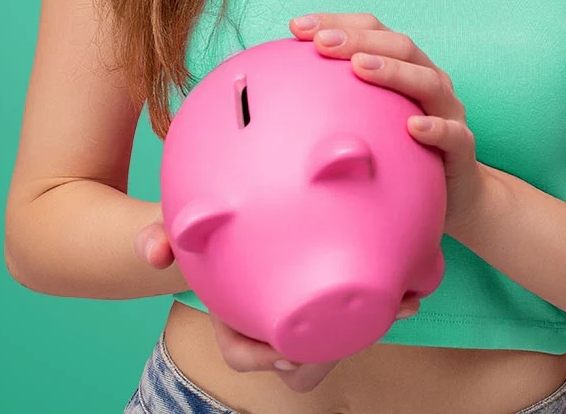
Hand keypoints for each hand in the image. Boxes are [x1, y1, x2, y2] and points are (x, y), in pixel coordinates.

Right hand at [133, 205, 420, 391]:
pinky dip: (391, 291)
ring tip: (406, 299)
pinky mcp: (342, 283)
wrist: (236, 205)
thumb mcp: (184, 225)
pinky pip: (368, 299)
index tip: (285, 351)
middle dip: (333, 350)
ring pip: (345, 332)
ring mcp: (313, 303)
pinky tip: (415, 274)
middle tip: (356, 326)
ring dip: (376, 319)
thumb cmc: (213, 224)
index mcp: (240, 315)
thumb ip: (162, 235)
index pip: (250, 353)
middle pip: (307, 359)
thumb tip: (150, 251)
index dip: (266, 357)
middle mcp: (279, 316)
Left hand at [288, 12, 498, 239]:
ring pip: (428, 80)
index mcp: (404, 67)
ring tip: (360, 67)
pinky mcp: (461, 148)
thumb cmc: (401, 152)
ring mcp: (448, 112)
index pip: (372, 31)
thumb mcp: (368, 121)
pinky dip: (435, 128)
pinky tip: (413, 128)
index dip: (336, 22)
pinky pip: (453, 134)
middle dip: (358, 39)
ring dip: (393, 71)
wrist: (455, 196)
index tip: (296, 27)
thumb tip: (277, 94)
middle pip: (399, 46)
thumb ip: (337, 101)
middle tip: (322, 42)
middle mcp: (429, 80)